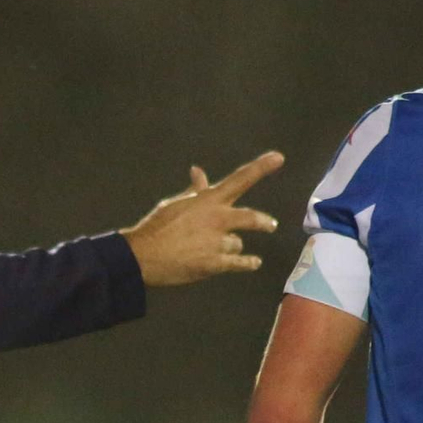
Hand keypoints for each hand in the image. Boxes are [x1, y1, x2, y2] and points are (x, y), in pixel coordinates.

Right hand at [121, 151, 282, 286]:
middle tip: (270, 225)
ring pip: (238, 243)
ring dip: (232, 247)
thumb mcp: (175, 203)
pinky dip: (248, 263)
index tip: (278, 158)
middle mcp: (217, 219)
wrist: (144, 256)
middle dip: (263, 222)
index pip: (240, 178)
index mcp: (208, 200)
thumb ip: (195, 190)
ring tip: (217, 250)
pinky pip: (240, 263)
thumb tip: (198, 171)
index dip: (261, 167)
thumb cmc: (157, 227)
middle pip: (250, 218)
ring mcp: (217, 242)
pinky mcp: (215, 264)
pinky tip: (253, 263)